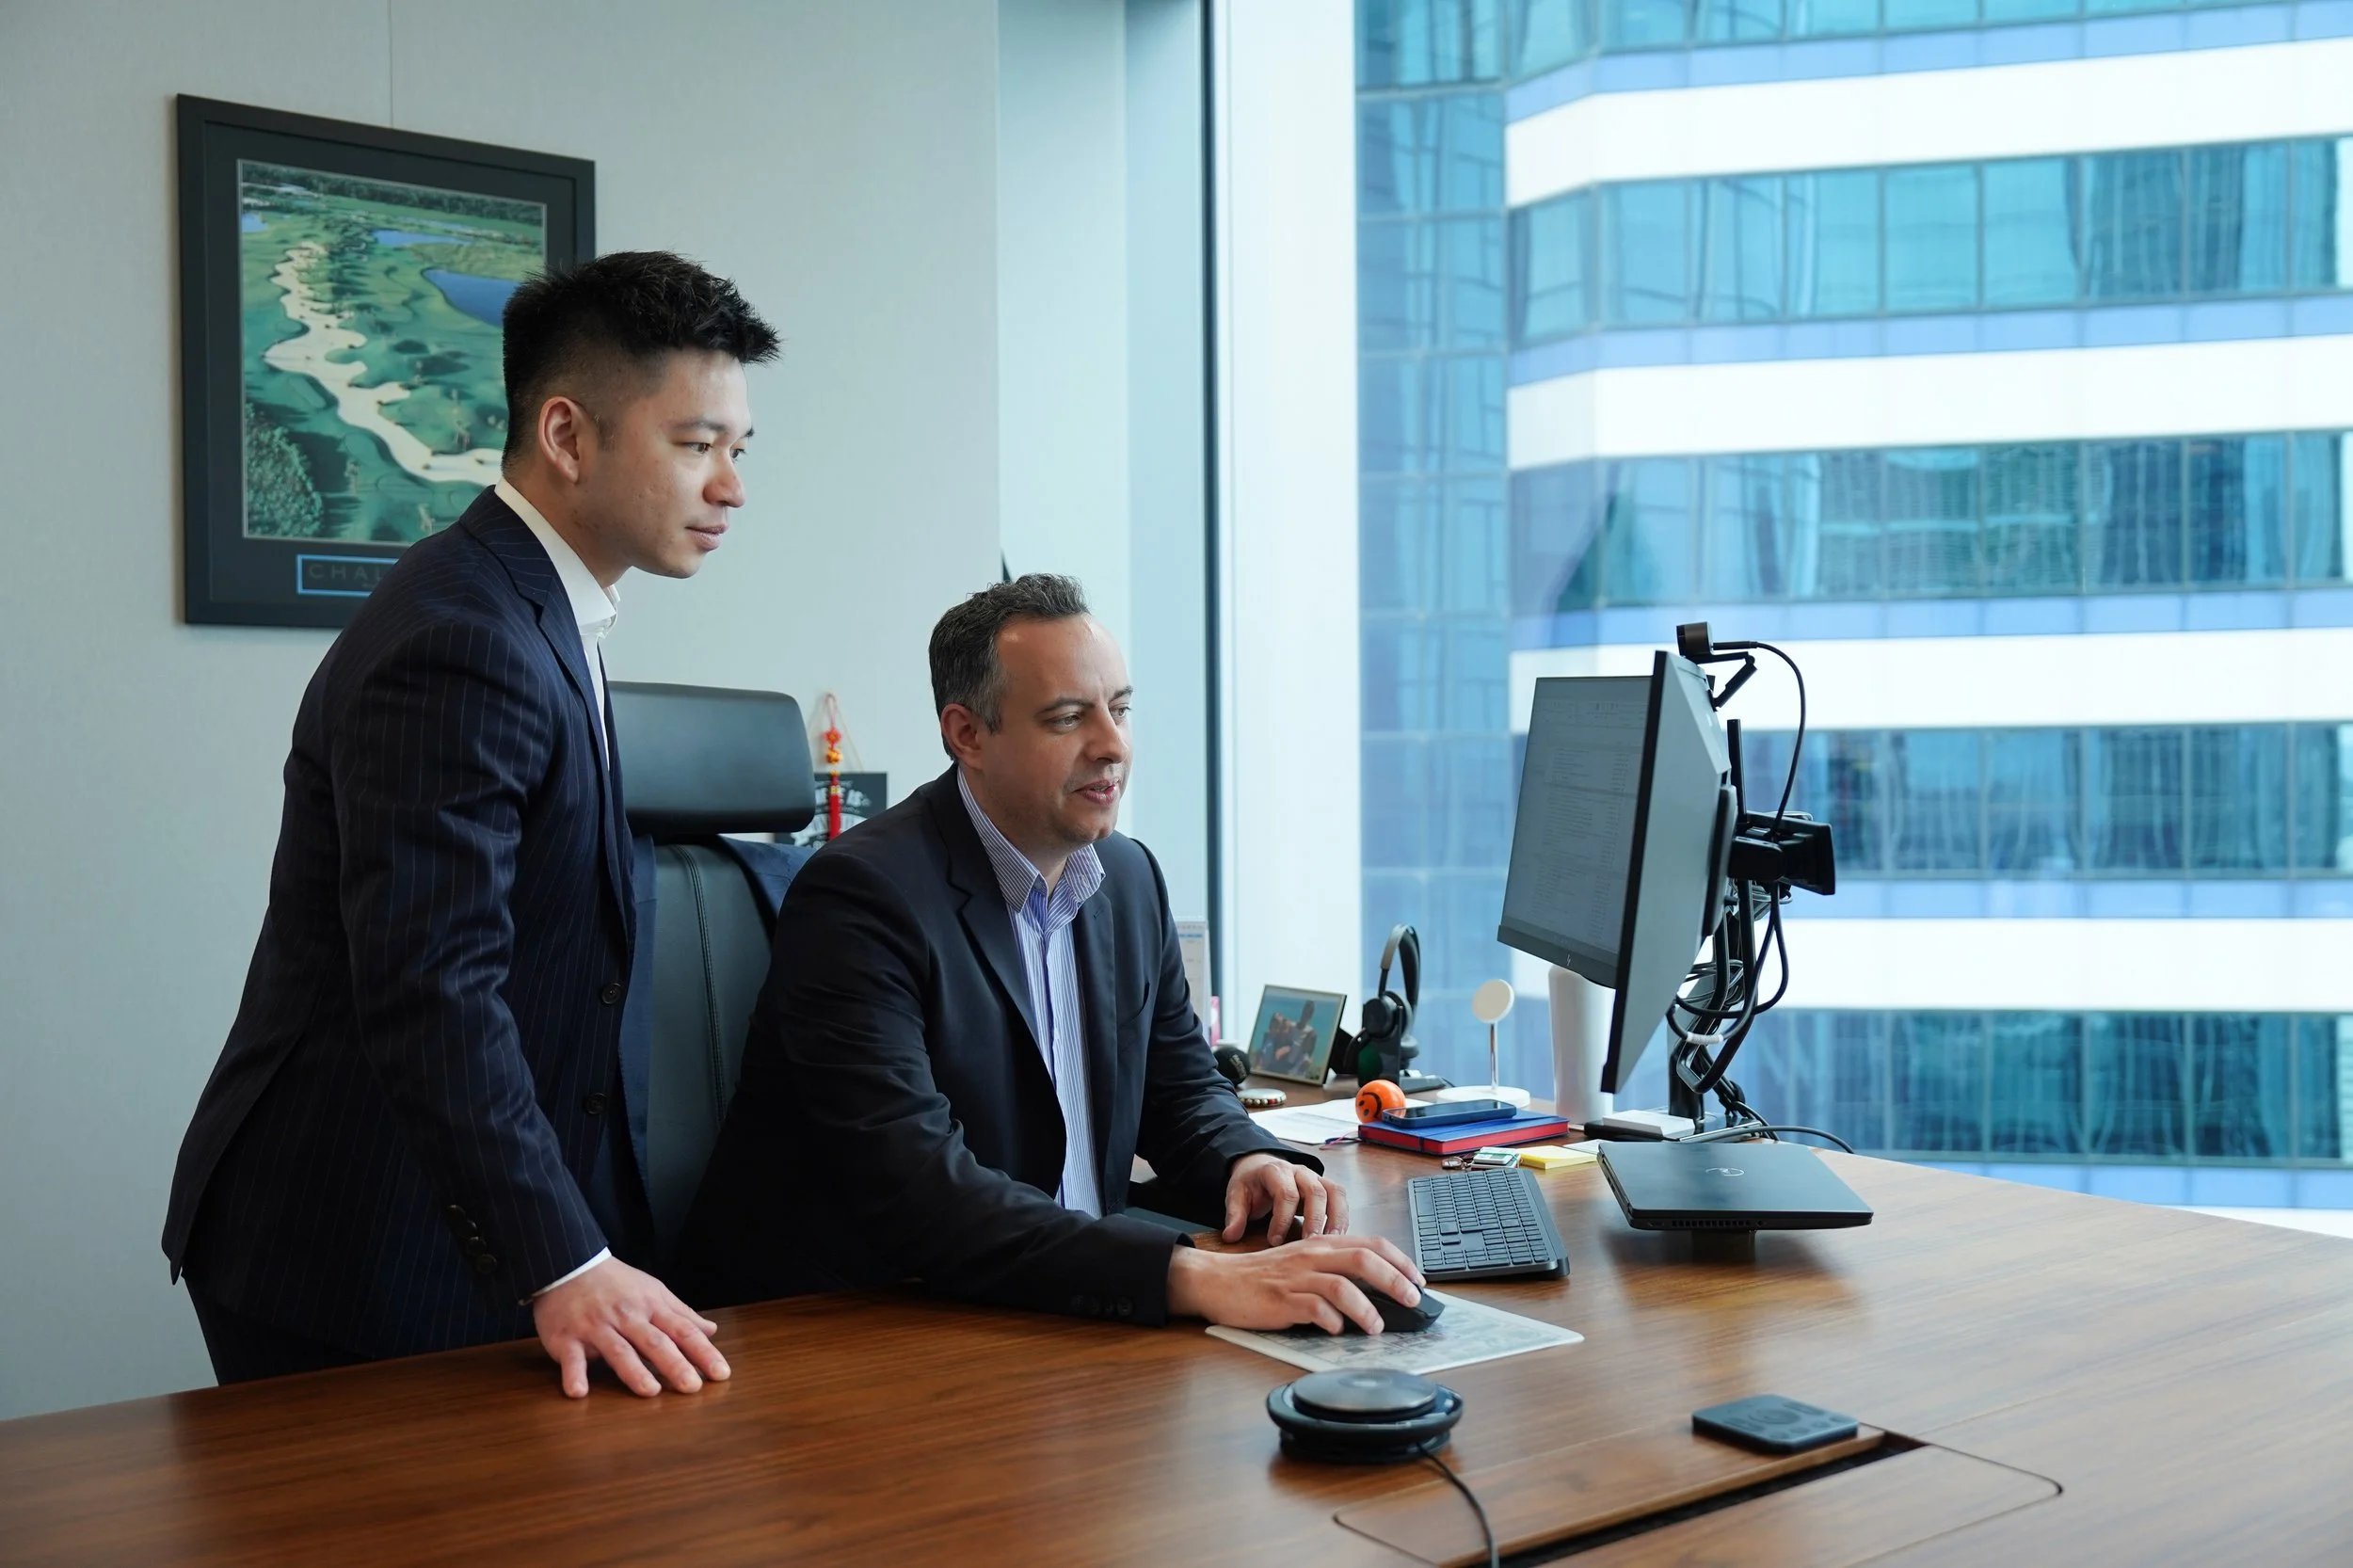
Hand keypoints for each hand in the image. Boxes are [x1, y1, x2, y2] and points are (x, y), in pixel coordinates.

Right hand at [531, 1256, 730, 1398]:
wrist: (569, 1265)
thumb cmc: (617, 1284)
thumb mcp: (653, 1291)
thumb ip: (681, 1314)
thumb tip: (711, 1331)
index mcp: (651, 1307)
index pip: (682, 1331)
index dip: (703, 1352)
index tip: (721, 1373)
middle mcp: (626, 1317)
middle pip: (654, 1342)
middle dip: (674, 1364)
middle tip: (692, 1387)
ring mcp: (596, 1328)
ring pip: (618, 1350)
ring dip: (634, 1371)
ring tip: (650, 1391)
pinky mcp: (567, 1338)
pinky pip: (571, 1358)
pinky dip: (574, 1374)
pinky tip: (579, 1392)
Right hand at [1166, 1235, 1424, 1333]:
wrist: (1218, 1281)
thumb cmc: (1263, 1277)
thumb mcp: (1303, 1263)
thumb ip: (1334, 1270)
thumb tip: (1375, 1290)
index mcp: (1321, 1245)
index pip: (1371, 1244)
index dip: (1400, 1261)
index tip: (1418, 1280)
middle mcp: (1312, 1256)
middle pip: (1364, 1260)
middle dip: (1395, 1280)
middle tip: (1412, 1300)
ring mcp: (1296, 1278)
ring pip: (1342, 1286)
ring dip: (1366, 1308)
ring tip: (1376, 1327)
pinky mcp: (1281, 1301)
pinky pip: (1313, 1309)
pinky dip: (1331, 1321)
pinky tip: (1336, 1330)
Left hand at [1223, 1153, 1348, 1242]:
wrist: (1260, 1167)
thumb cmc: (1251, 1184)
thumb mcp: (1236, 1195)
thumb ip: (1235, 1215)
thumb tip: (1231, 1236)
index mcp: (1275, 1171)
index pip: (1285, 1193)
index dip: (1282, 1219)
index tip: (1274, 1241)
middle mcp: (1299, 1171)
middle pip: (1315, 1192)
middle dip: (1314, 1221)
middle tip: (1309, 1246)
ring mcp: (1315, 1177)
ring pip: (1334, 1192)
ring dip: (1336, 1219)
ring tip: (1332, 1243)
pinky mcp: (1325, 1186)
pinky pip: (1341, 1198)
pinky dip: (1342, 1217)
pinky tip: (1339, 1238)